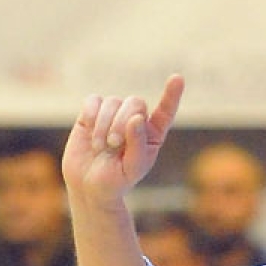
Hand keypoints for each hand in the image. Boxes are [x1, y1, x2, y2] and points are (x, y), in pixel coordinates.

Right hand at [62, 75, 185, 204]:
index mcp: (152, 134)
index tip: (177, 79)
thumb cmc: (116, 180)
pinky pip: (93, 101)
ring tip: (100, 147)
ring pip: (113, 102)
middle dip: (122, 122)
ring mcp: (113, 114)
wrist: (89, 186)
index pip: (166, 111)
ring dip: (104, 124)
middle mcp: (135, 120)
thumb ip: (138, 144)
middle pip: (135, 102)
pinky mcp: (92, 113)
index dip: (172, 95)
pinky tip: (88, 129)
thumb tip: (137, 118)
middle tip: (113, 143)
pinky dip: (91, 114)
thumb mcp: (132, 168)